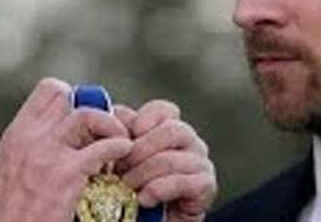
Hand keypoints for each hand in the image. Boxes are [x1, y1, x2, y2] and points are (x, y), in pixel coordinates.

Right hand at [0, 78, 132, 221]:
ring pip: (87, 115)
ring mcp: (47, 154)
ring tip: (120, 137)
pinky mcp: (66, 174)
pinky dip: (119, 147)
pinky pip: (102, 148)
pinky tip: (124, 152)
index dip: (71, 98)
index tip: (81, 117)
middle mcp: (28, 138)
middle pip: (67, 96)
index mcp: (14, 136)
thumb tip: (31, 141)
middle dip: (89, 106)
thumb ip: (18, 152)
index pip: (47, 91)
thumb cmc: (3, 217)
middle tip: (103, 126)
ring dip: (109, 123)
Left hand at [115, 100, 216, 221]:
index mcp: (171, 127)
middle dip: (140, 150)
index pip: (164, 109)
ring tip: (126, 187)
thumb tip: (114, 112)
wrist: (151, 221)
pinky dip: (158, 190)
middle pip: (170, 130)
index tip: (126, 136)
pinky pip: (182, 182)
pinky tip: (144, 199)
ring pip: (172, 158)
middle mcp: (191, 141)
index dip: (145, 119)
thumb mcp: (123, 156)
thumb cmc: (137, 185)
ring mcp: (201, 161)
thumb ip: (120, 132)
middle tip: (120, 168)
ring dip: (143, 174)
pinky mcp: (206, 185)